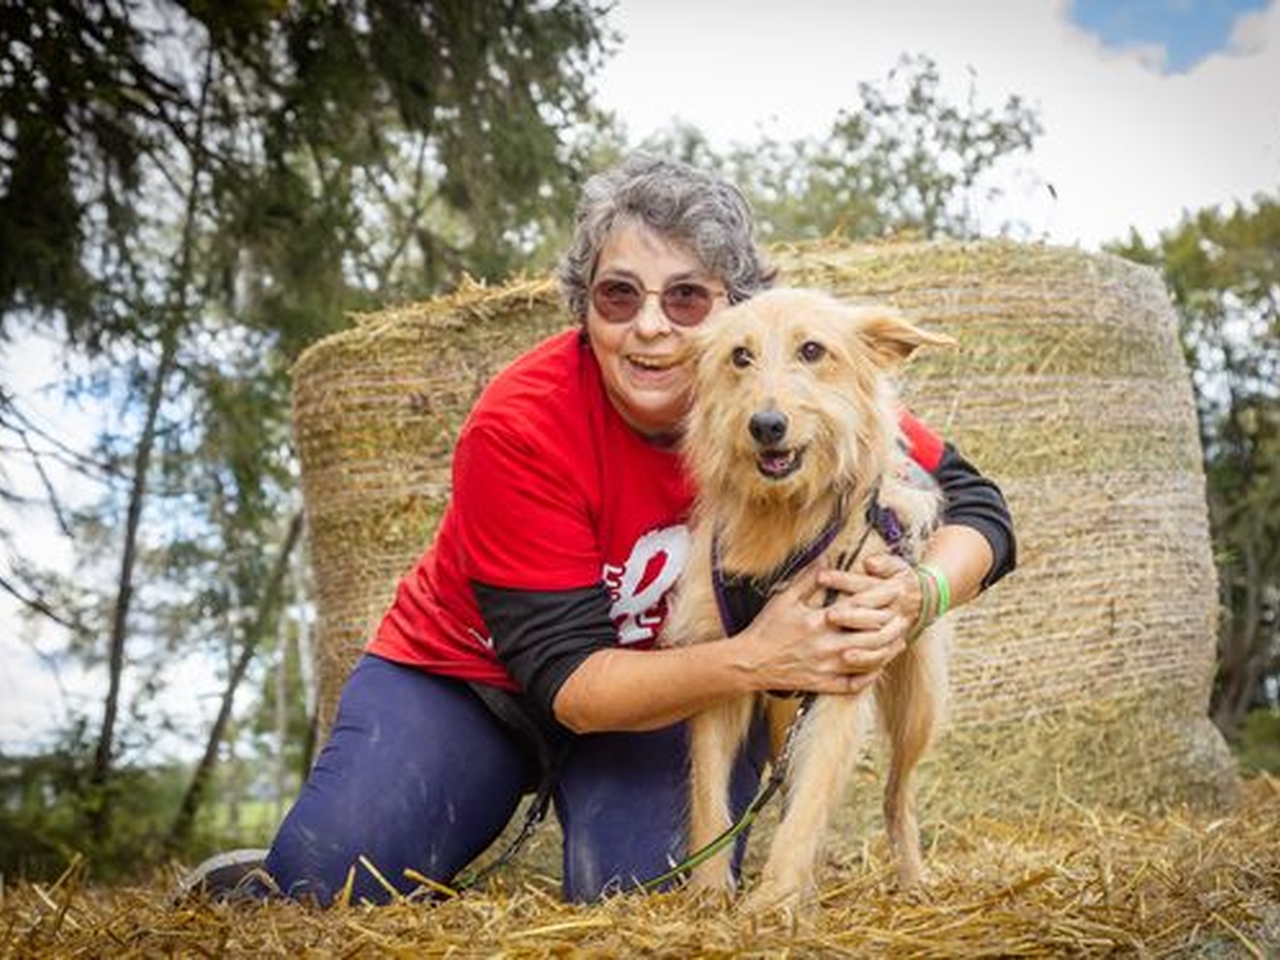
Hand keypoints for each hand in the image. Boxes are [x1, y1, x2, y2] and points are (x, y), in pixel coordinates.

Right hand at [735, 557, 909, 694]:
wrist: (749, 663)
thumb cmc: (766, 628)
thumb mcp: (785, 598)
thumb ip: (809, 578)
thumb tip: (827, 556)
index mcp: (819, 620)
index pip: (860, 605)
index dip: (881, 595)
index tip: (895, 588)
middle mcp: (826, 645)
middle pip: (872, 634)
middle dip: (892, 623)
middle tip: (905, 615)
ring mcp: (826, 667)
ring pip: (869, 660)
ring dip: (887, 649)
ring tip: (899, 640)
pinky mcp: (823, 685)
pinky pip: (854, 684)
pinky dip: (870, 676)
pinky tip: (878, 667)